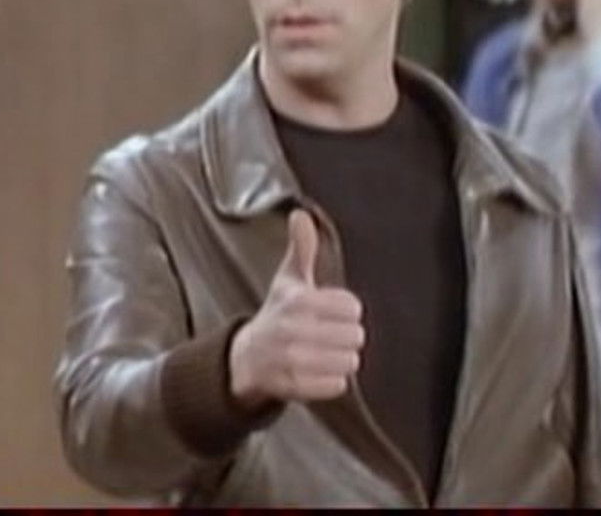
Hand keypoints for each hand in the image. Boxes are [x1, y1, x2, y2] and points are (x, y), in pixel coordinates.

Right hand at [228, 210, 364, 407]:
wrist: (247, 357)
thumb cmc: (277, 313)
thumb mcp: (288, 279)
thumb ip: (302, 248)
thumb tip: (302, 214)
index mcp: (297, 300)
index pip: (352, 307)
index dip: (348, 311)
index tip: (334, 312)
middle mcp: (291, 330)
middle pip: (354, 336)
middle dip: (348, 336)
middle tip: (332, 334)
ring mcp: (290, 360)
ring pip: (347, 362)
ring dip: (342, 359)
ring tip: (328, 353)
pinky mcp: (292, 387)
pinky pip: (335, 386)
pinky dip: (332, 381)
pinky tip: (320, 371)